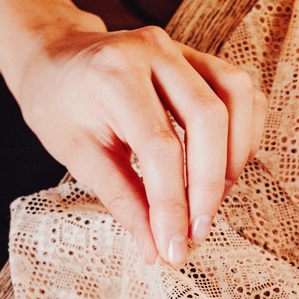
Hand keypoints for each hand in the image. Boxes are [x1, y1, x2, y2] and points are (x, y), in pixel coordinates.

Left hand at [8, 15, 267, 265]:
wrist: (54, 57)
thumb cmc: (59, 104)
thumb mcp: (77, 154)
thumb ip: (122, 200)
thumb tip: (157, 248)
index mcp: (113, 73)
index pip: (160, 146)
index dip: (173, 203)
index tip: (174, 247)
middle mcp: (154, 51)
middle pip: (208, 119)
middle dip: (209, 186)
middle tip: (196, 231)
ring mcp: (182, 50)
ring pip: (237, 99)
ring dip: (235, 157)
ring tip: (213, 198)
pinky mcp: (200, 60)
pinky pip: (243, 94)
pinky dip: (244, 133)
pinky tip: (226, 166)